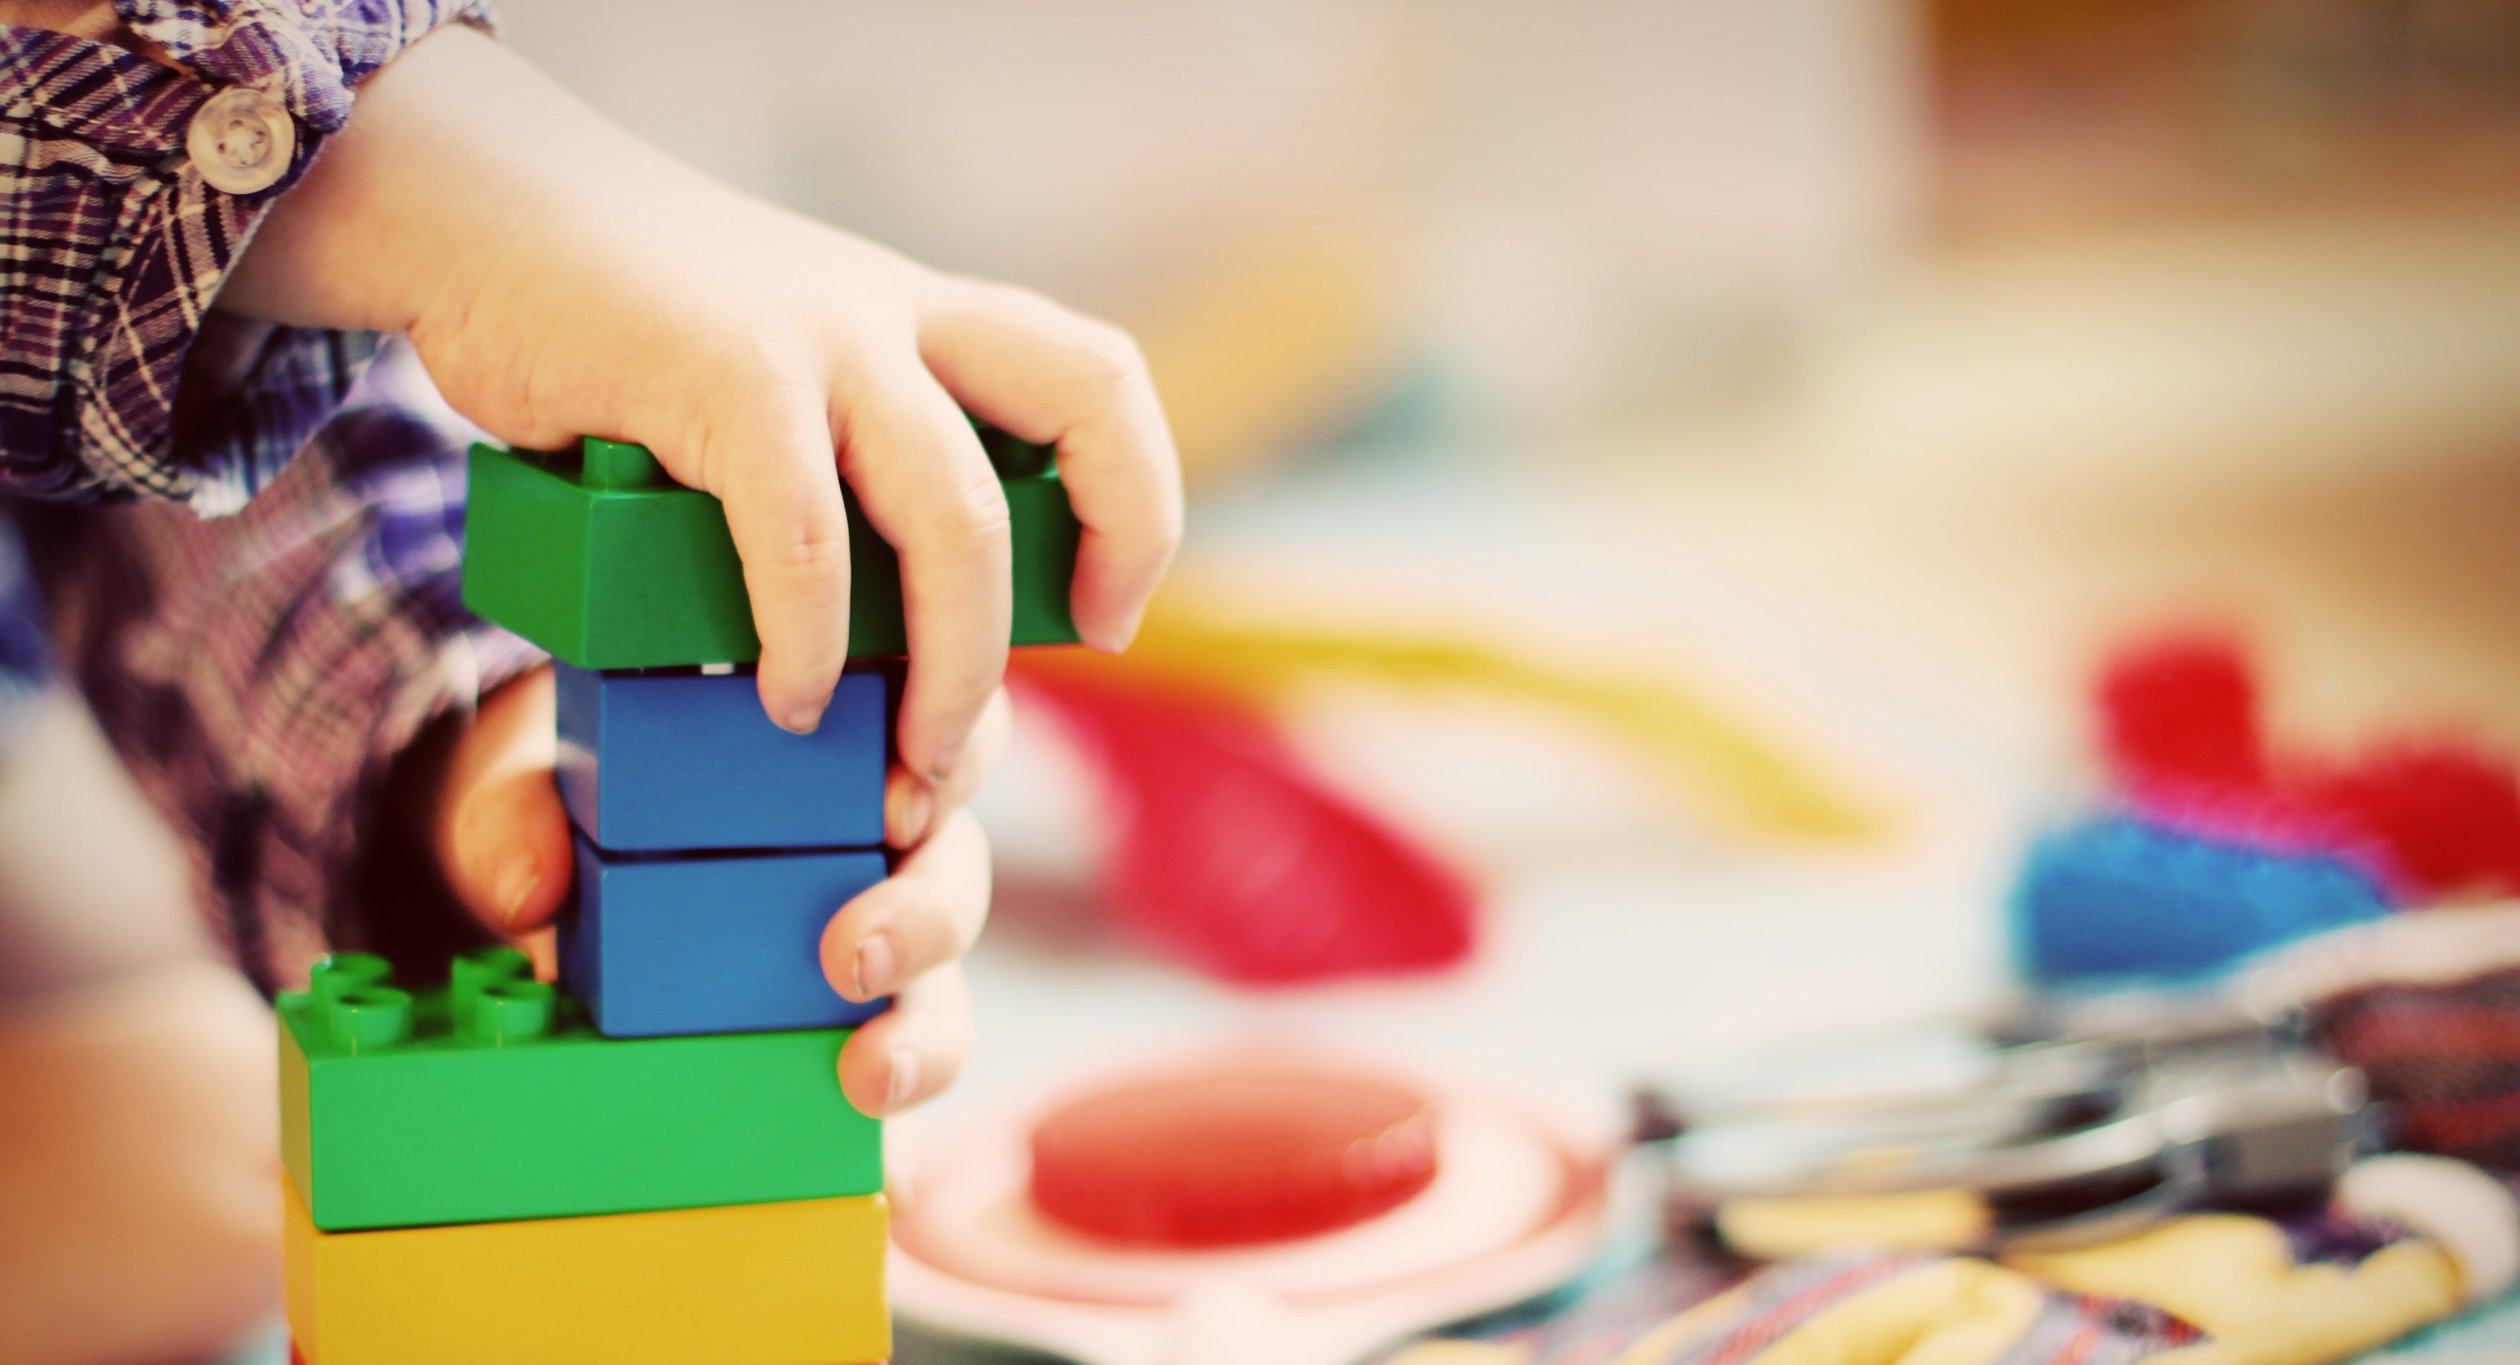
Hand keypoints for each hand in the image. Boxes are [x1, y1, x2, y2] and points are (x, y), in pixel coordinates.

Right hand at [224, 24, 1181, 808]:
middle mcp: (896, 316)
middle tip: (1032, 689)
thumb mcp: (780, 371)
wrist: (483, 219)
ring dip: (953, 665)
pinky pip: (803, 538)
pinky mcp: (723, 376)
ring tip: (905, 762)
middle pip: (1088, 405)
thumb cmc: (626, 335)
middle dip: (1102, 559)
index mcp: (925, 321)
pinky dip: (804, 641)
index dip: (1136, 501)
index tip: (1107, 612)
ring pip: (957, 517)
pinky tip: (780, 698)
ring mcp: (820, 338)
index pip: (1098, 384)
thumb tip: (888, 627)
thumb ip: (845, 458)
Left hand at [428, 665, 1010, 1115]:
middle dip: (929, 915)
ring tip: (868, 1073)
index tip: (894, 810)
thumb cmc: (570, 790)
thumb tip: (528, 891)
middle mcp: (876, 838)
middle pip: (956, 863)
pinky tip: (872, 1160)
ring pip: (944, 978)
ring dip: (924, 1031)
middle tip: (855, 954)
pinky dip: (887, 1102)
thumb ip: (516, 813)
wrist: (539, 865)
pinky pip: (891, 1063)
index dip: (954, 760)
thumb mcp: (531, 778)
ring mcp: (868, 936)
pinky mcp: (842, 1027)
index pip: (941, 726)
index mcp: (838, 737)